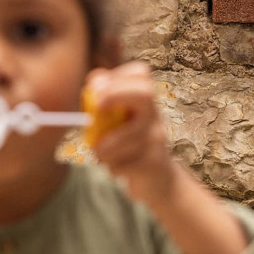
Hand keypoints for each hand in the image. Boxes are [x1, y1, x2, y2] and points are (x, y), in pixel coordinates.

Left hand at [86, 62, 176, 201]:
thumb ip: (107, 100)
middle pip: (144, 93)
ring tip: (100, 155)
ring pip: (127, 136)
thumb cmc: (132, 147)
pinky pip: (126, 163)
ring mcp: (158, 139)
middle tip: (96, 108)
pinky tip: (116, 169)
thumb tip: (94, 79)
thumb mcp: (120, 121)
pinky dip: (114, 167)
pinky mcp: (155, 163)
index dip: (117, 76)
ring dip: (105, 147)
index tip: (96, 89)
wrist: (159, 180)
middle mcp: (155, 116)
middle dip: (115, 95)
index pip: (141, 73)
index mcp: (145, 101)